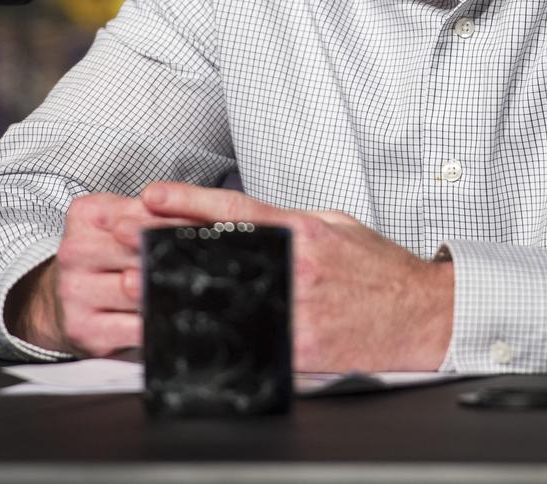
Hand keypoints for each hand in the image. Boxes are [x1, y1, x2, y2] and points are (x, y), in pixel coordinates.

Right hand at [4, 192, 191, 355]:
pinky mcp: (83, 329)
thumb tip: (196, 215)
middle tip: (208, 260)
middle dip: (174, 257)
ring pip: (137, 289)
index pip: (142, 214)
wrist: (60, 301)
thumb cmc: (101, 256)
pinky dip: (158, 322)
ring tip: (194, 287)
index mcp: (86, 216)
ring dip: (168, 289)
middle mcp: (74, 252)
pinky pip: (132, 328)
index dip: (178, 222)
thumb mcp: (119, 218)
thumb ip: (151, 212)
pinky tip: (174, 316)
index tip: (206, 228)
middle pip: (139, 251)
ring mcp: (75, 292)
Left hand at [134, 182, 454, 371]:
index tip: (151, 196)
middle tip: (123, 238)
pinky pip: (250, 339)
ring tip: (132, 284)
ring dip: (175, 291)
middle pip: (220, 253)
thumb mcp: (336, 226)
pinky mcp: (304, 349)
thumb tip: (245, 216)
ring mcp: (299, 309)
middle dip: (165, 245)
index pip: (238, 210)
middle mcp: (299, 267)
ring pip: (227, 297)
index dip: (189, 201)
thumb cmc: (379, 271)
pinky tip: (178, 334)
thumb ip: (289, 222)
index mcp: (306, 231)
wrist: (423, 314)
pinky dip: (213, 335)